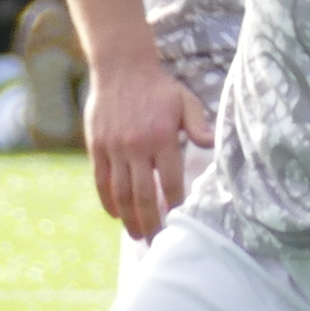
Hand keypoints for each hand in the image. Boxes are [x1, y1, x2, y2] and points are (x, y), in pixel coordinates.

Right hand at [83, 57, 214, 241]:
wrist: (121, 68)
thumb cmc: (159, 88)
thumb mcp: (185, 101)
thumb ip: (198, 125)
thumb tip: (212, 145)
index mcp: (162, 137)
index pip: (172, 180)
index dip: (177, 204)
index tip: (181, 220)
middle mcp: (137, 146)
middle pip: (145, 195)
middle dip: (152, 222)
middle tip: (157, 242)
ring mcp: (114, 148)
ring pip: (121, 193)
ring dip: (129, 219)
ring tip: (138, 236)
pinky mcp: (97, 147)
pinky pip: (101, 181)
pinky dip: (108, 201)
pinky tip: (116, 215)